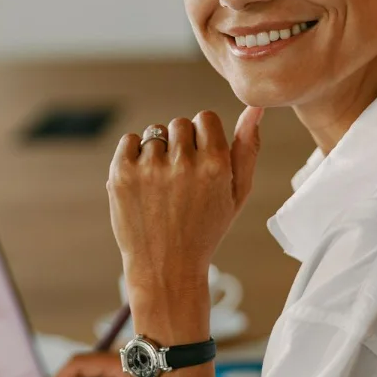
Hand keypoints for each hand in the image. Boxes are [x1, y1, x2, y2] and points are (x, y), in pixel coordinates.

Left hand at [108, 108, 263, 298]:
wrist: (165, 268)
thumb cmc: (204, 231)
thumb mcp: (236, 195)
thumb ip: (246, 149)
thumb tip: (254, 109)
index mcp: (216, 165)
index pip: (206, 117)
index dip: (203, 137)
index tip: (200, 160)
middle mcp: (183, 163)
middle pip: (180, 123)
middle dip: (181, 144)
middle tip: (181, 179)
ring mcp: (150, 168)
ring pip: (155, 133)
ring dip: (158, 152)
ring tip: (162, 187)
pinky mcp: (122, 174)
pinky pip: (129, 141)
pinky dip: (134, 155)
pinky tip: (144, 182)